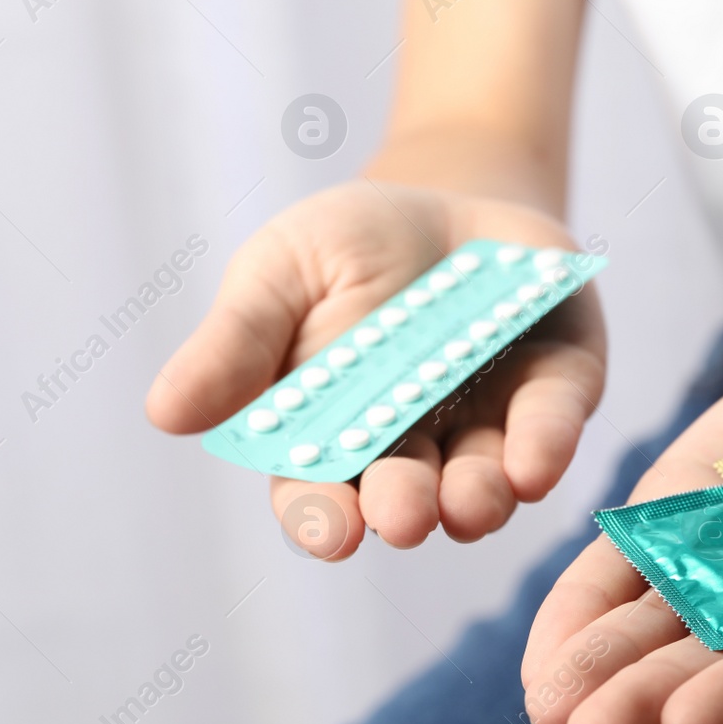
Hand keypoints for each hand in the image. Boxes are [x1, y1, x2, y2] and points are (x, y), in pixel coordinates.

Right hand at [147, 180, 605, 559]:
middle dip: (403, 507)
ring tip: (469, 500)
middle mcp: (413, 450)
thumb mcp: (280, 272)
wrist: (453, 192)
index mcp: (332, 435)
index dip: (322, 516)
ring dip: (478, 496)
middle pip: (404, 495)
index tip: (328, 531)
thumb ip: (237, 340)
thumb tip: (164, 411)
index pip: (318, 492)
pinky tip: (535, 462)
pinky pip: (553, 425)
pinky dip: (546, 445)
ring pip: (483, 480)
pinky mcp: (558, 392)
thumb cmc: (350, 243)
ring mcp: (489, 426)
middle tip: (403, 516)